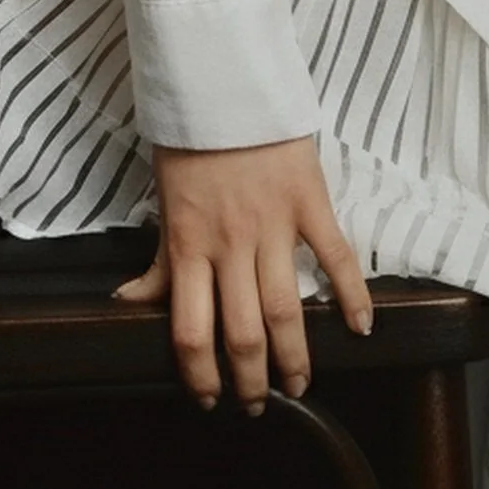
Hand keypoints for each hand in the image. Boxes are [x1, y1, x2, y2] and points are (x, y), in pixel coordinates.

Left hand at [113, 135, 371, 410]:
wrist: (222, 84)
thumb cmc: (190, 145)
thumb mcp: (164, 204)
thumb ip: (158, 261)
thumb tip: (127, 302)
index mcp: (189, 246)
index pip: (191, 331)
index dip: (200, 375)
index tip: (208, 398)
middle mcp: (230, 244)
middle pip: (243, 333)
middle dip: (252, 380)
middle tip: (259, 404)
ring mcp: (273, 226)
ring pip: (286, 309)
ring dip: (294, 357)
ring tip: (298, 384)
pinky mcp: (310, 203)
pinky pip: (336, 257)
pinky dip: (352, 295)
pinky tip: (361, 327)